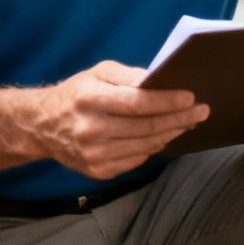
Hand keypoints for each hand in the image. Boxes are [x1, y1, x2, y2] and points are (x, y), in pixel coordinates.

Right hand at [35, 60, 209, 178]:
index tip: (191, 97)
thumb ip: (128, 75)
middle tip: (202, 111)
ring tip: (188, 122)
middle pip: (146, 127)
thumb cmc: (76, 94)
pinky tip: (165, 135)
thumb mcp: (97, 73)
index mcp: (89, 99)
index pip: (137, 103)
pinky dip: (154, 147)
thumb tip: (160, 81)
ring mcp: (94, 155)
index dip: (167, 101)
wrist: (42, 126)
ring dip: (172, 133)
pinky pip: (137, 159)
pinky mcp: (98, 171)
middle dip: (179, 118)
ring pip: (146, 146)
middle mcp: (91, 129)